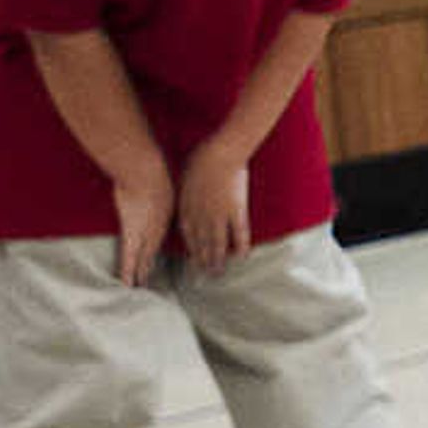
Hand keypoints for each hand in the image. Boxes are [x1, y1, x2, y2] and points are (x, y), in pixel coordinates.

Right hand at [110, 163, 174, 286]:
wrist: (145, 174)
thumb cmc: (149, 173)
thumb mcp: (156, 184)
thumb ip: (153, 190)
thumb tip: (146, 186)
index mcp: (162, 218)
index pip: (156, 241)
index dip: (153, 253)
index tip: (151, 264)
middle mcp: (155, 229)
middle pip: (150, 253)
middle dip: (147, 268)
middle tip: (147, 284)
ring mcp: (144, 233)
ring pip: (141, 258)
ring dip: (139, 273)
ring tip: (137, 288)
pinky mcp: (132, 234)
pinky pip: (129, 257)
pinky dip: (128, 270)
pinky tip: (126, 283)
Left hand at [176, 141, 250, 267]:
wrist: (219, 154)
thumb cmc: (201, 158)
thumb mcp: (186, 175)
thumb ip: (186, 189)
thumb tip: (186, 193)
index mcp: (187, 205)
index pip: (188, 232)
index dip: (191, 247)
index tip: (193, 258)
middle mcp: (200, 216)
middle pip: (201, 242)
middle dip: (202, 259)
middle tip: (203, 273)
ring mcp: (219, 215)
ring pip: (217, 243)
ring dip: (217, 259)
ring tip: (218, 272)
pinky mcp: (236, 212)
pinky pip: (239, 234)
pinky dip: (240, 246)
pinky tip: (241, 257)